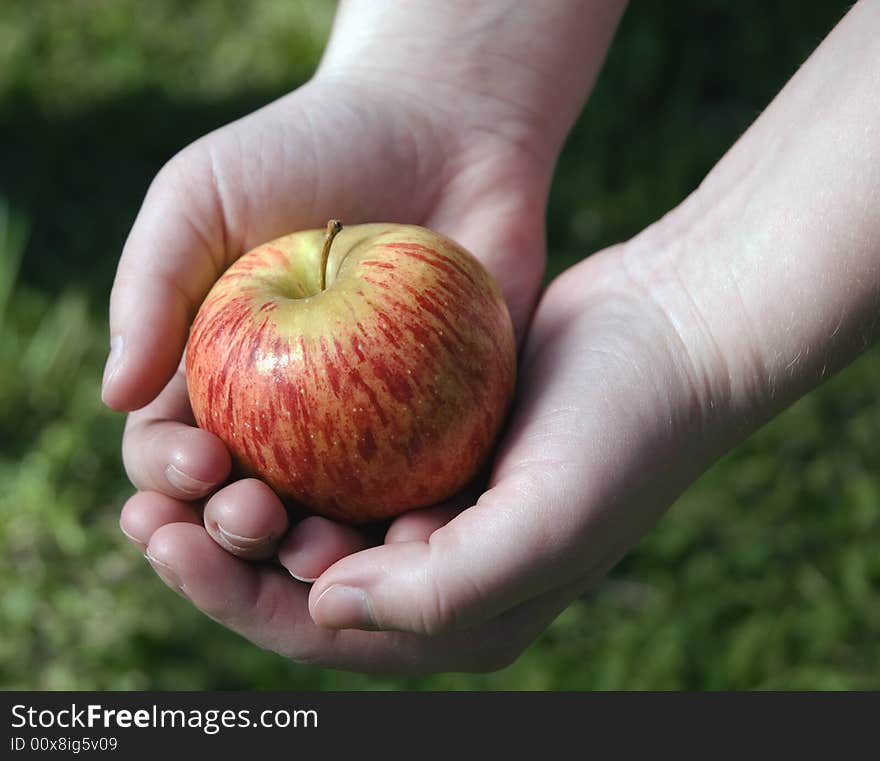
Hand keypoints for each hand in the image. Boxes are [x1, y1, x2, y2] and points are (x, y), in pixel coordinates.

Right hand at [109, 2, 625, 671]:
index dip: (169, 479)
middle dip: (234, 534)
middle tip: (253, 519)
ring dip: (317, 554)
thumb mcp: (201, 195)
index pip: (173, 455)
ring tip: (319, 553)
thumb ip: (150, 288)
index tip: (197, 466)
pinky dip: (412, 527)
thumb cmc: (311, 150)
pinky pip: (425, 495)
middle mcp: (286, 419)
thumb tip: (115, 396)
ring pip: (333, 522)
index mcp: (216, 378)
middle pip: (247, 508)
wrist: (442, 131)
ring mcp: (366, 432)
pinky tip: (411, 539)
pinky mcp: (443, 432)